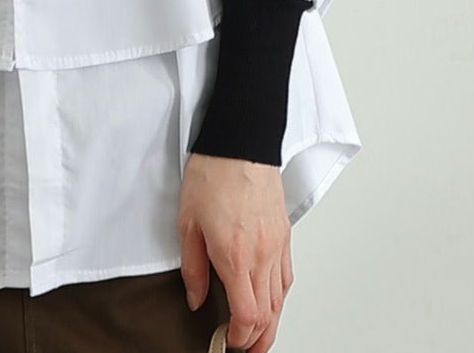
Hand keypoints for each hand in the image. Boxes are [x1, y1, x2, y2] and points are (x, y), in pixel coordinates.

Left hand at [177, 151, 292, 351]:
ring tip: (258, 334)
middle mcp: (262, 255)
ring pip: (280, 299)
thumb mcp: (187, 222)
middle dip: (258, 340)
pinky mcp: (284, 234)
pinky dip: (279, 297)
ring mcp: (277, 245)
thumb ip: (192, 267)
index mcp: (235, 256)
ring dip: (271, 322)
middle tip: (245, 349)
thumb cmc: (213, 173)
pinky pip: (286, 276)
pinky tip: (270, 300)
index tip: (228, 341)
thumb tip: (196, 298)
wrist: (240, 142)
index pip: (247, 316)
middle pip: (269, 315)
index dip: (240, 337)